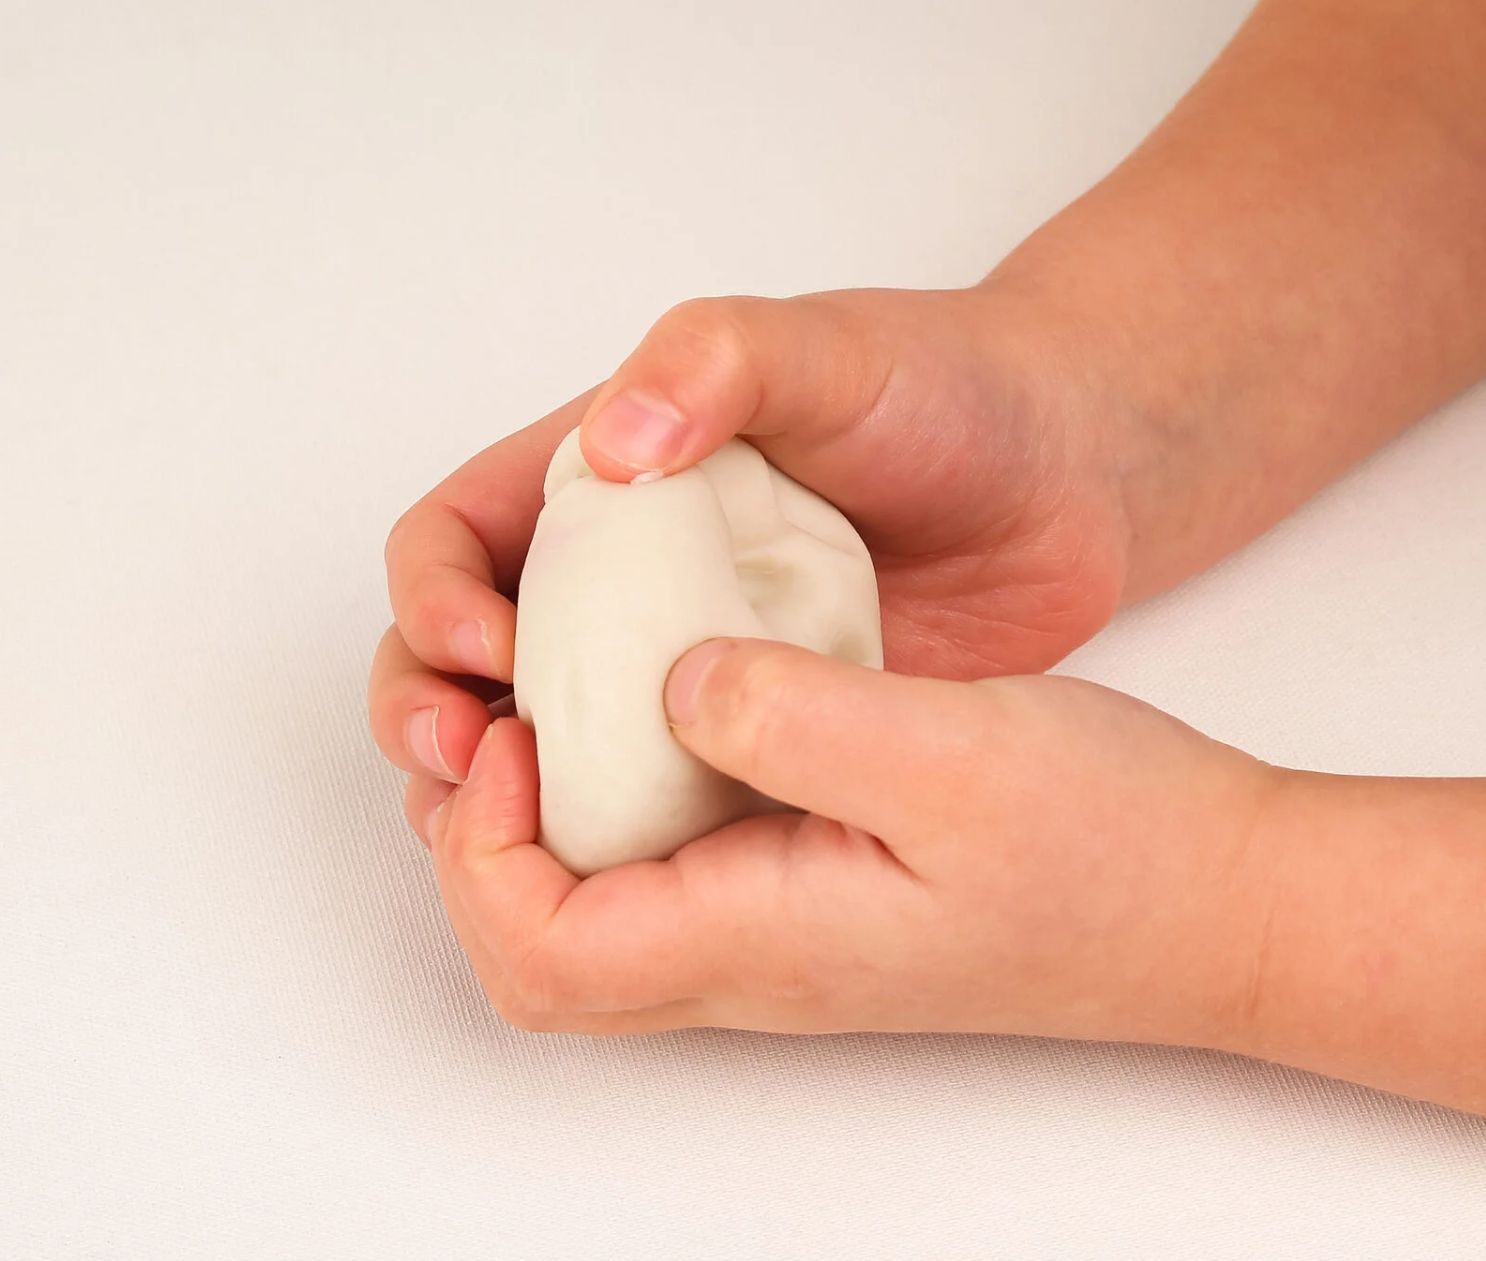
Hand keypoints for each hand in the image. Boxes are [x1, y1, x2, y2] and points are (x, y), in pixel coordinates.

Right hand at [369, 285, 1140, 799]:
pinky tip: (644, 872)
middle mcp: (623, 586)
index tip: (489, 649)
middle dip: (432, 715)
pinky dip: (624, 840)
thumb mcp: (817, 346)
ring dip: (509, 799)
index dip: (432, 602)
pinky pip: (659, 804)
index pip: (452, 544)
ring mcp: (684, 671)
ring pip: (548, 749)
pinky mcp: (756, 741)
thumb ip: (712, 361)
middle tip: (474, 766)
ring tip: (530, 832)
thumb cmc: (939, 386)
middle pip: (461, 662)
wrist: (1068, 476)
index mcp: (600, 486)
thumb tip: (612, 441)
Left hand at [406, 638, 1272, 1046]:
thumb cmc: (1111, 848)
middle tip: (512, 713)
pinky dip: (620, 798)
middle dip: (482, 837)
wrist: (1212, 903)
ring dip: (542, 817)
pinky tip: (668, 707)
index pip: (539, 952)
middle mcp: (749, 960)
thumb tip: (670, 682)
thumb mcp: (954, 753)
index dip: (485, 843)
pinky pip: (664, 870)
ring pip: (592, 913)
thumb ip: (793, 715)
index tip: (525, 723)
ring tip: (566, 699)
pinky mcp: (806, 898)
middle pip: (538, 953)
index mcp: (762, 938)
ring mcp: (776, 937)